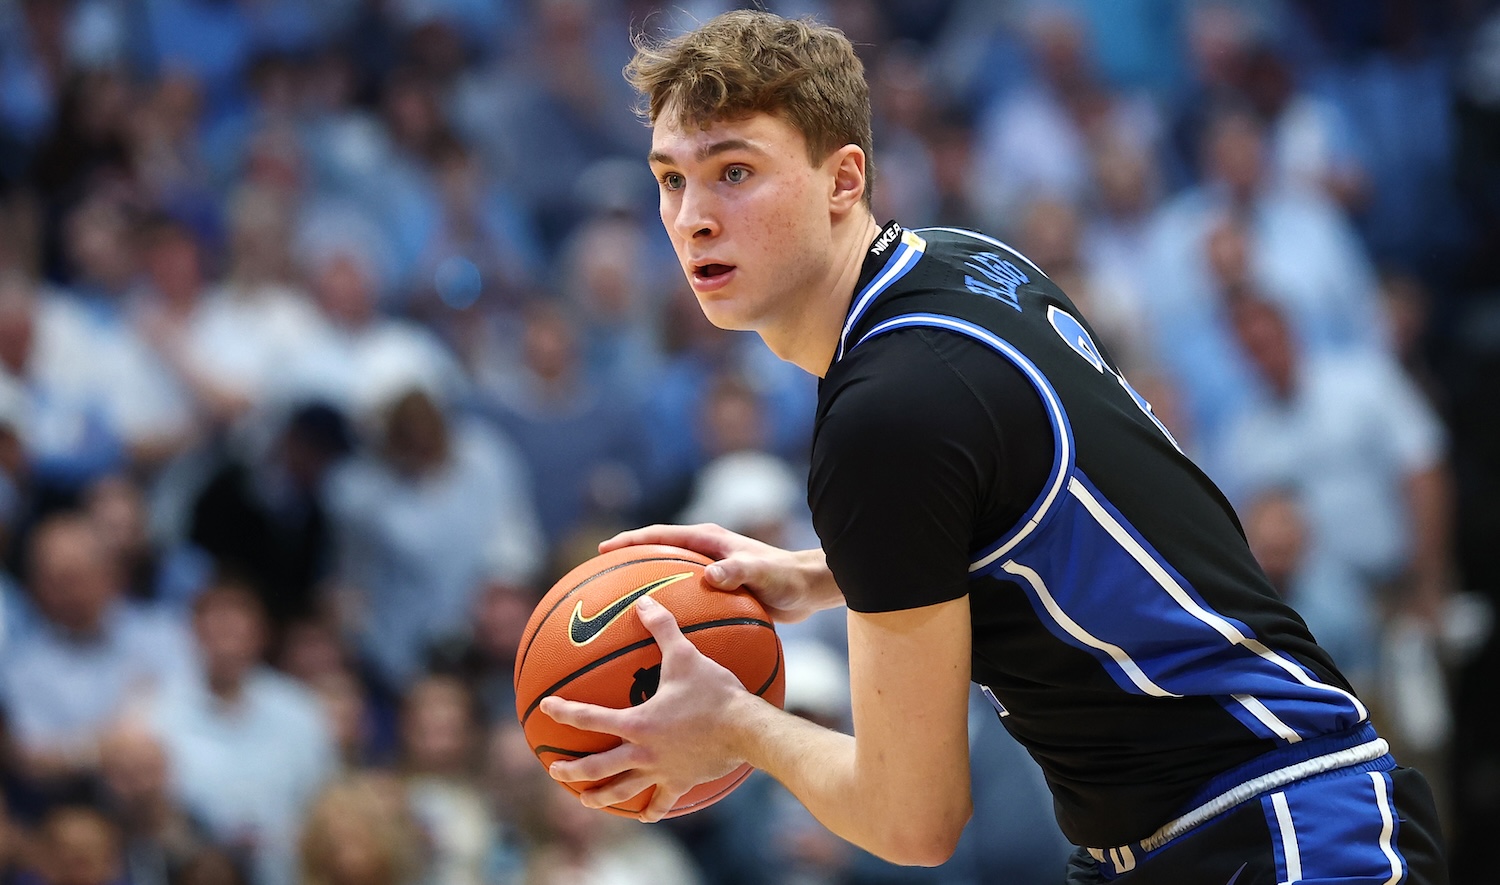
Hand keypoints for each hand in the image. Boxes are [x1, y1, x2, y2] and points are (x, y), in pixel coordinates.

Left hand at [540, 595, 759, 820]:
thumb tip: (644, 601)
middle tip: (553, 769)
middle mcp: (642, 752)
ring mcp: (660, 771)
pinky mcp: (680, 783)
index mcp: (637, 722)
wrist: (747, 730)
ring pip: (622, 790)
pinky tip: (645, 815)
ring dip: (600, 797)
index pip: (589, 717)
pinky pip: (662, 802)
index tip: (545, 708)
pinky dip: (652, 810)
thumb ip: (662, 628)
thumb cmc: (714, 693)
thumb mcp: (686, 655)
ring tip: (584, 800)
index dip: (564, 711)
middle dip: (571, 769)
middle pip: (597, 767)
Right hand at [601, 523, 841, 622]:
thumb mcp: (763, 574)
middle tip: (598, 576)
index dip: (631, 541)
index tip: (603, 550)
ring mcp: (708, 571)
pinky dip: (667, 610)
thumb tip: (711, 575)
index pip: (660, 536)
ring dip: (643, 586)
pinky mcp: (716, 591)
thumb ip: (739, 572)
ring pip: (667, 577)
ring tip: (616, 607)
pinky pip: (683, 598)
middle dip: (627, 561)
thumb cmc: (787, 578)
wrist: (808, 588)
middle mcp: (704, 552)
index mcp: (708, 540)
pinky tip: (656, 634)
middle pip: (656, 554)